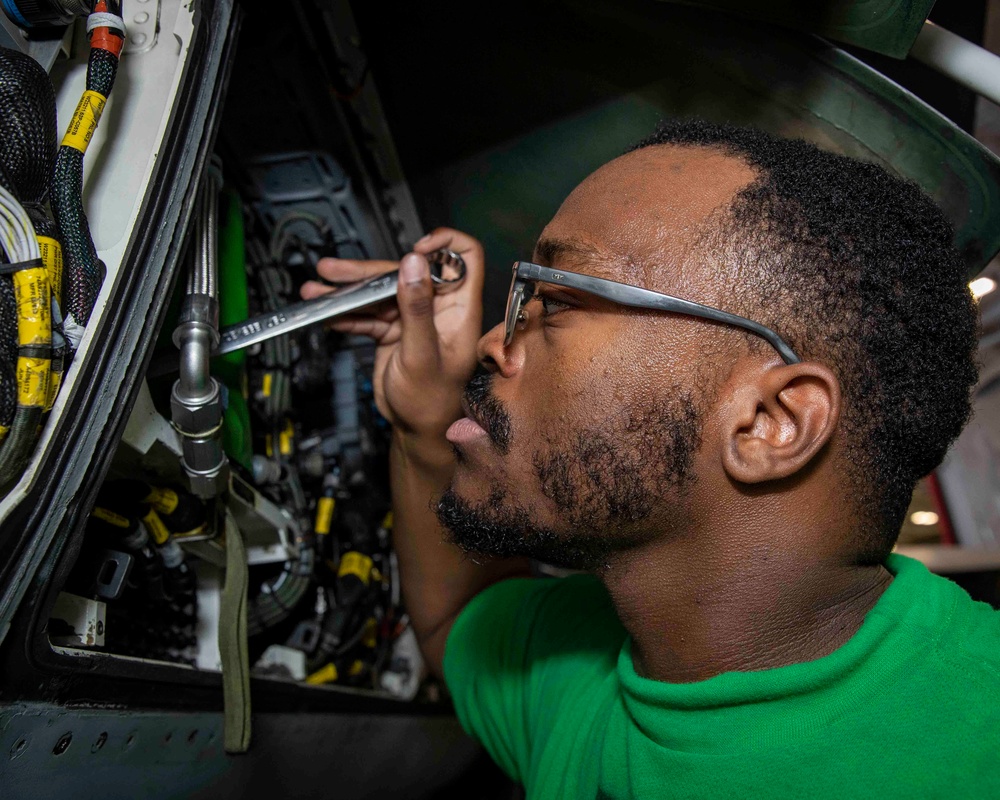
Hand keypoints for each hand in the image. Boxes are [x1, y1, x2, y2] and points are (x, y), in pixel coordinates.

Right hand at [300, 228, 484, 440]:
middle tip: (334, 270)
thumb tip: (415, 264)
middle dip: (369, 270)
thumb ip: (417, 309)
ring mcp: (413, 318)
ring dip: (347, 291)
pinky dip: (345, 312)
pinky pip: (367, 313)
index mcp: (458, 309)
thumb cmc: (432, 403)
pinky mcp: (393, 330)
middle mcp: (437, 308)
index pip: (464, 258)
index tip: (415, 249)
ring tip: (316, 290)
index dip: (443, 245)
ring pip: (381, 292)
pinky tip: (324, 311)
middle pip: (407, 271)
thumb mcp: (422, 354)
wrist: (416, 431)